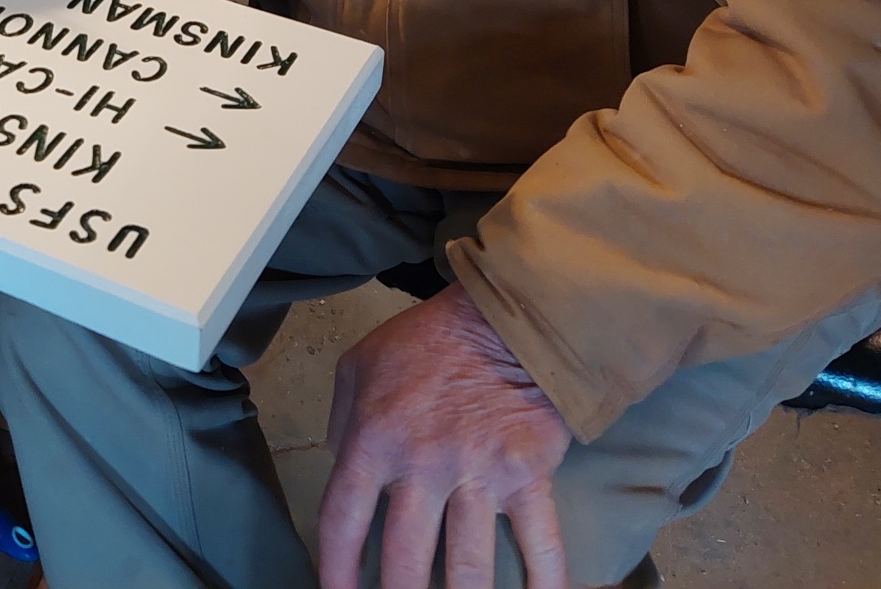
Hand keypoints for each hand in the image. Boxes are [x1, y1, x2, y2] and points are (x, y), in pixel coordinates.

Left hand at [319, 286, 571, 588]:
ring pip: (469, 569)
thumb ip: (344, 424)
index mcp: (374, 439)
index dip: (335, 570)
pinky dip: (545, 584)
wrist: (504, 317)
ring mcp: (478, 475)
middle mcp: (423, 466)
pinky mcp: (527, 477)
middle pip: (404, 561)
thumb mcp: (358, 367)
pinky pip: (540, 544)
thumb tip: (344, 475)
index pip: (342, 520)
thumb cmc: (427, 341)